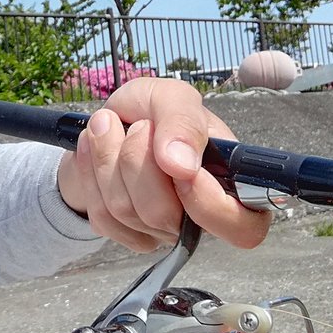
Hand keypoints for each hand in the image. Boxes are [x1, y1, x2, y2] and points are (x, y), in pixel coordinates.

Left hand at [56, 77, 270, 252]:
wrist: (112, 122)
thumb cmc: (154, 112)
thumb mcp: (172, 98)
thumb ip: (183, 122)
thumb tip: (182, 165)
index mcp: (230, 186)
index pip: (243, 228)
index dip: (210, 205)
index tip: (183, 168)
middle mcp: (199, 218)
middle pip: (164, 215)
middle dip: (137, 160)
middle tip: (137, 126)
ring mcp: (162, 231)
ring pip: (125, 211)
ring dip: (107, 158)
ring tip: (109, 126)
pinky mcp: (127, 235)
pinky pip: (102, 217)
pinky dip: (89, 174)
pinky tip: (96, 150)